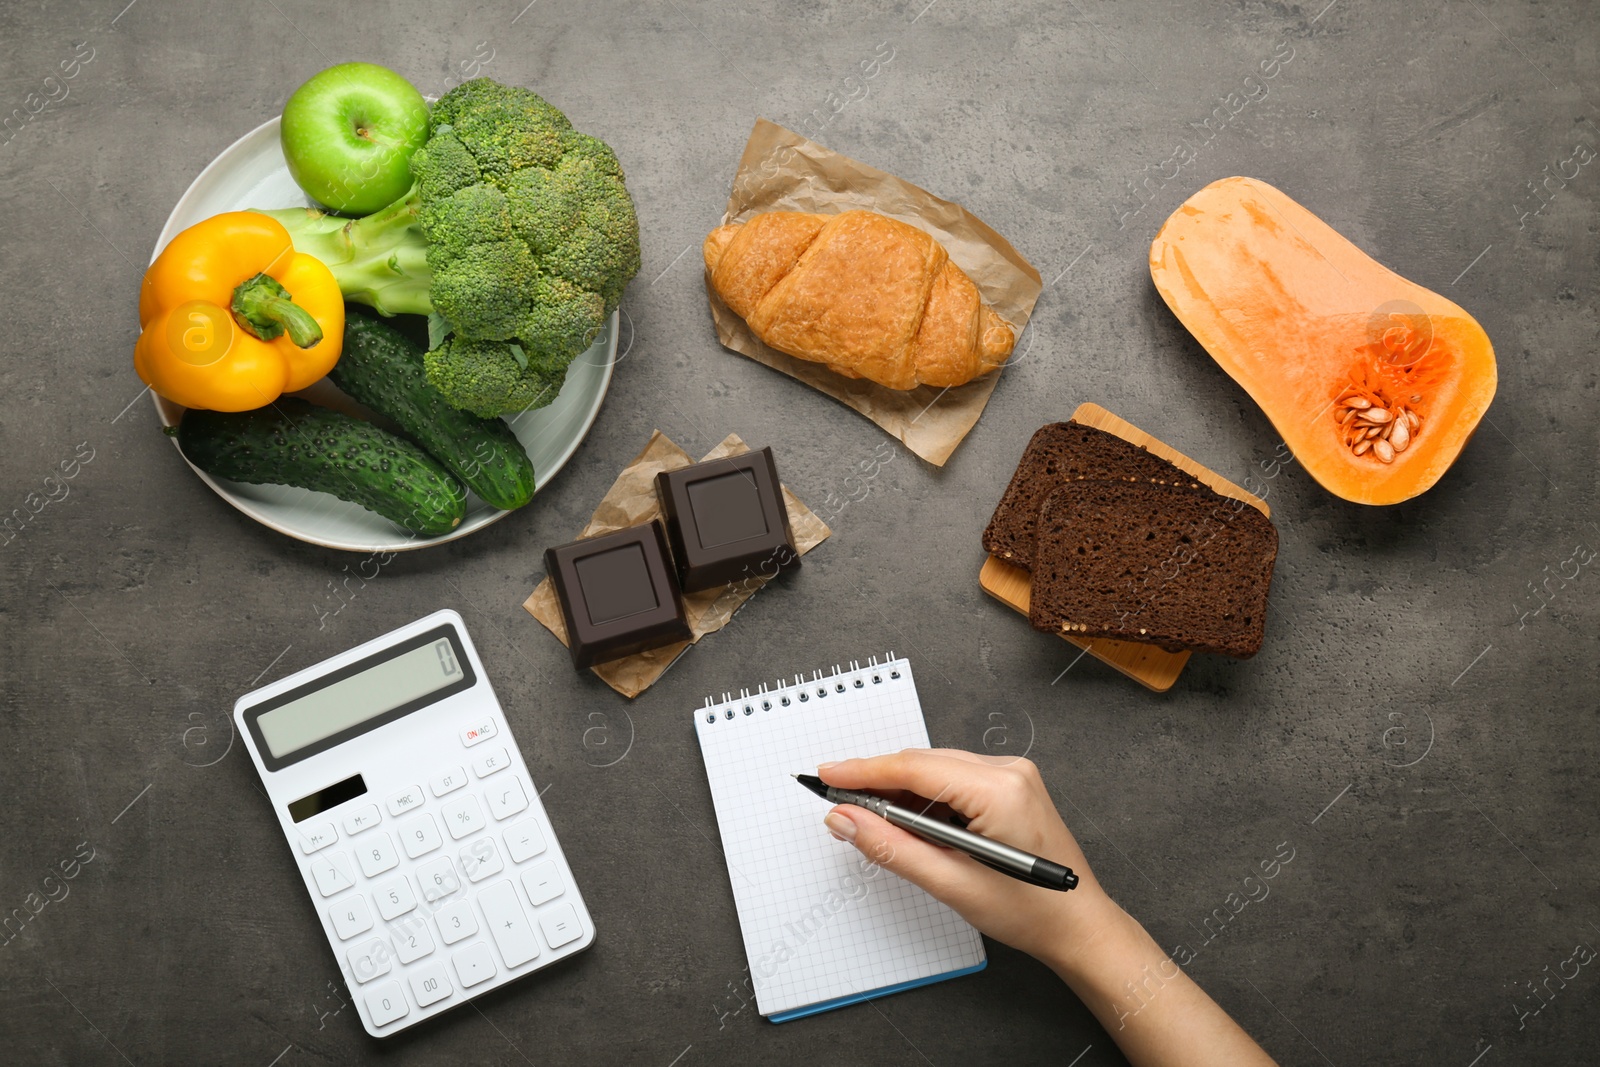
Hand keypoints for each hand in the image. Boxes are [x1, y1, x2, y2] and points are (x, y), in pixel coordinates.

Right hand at [817, 748, 1121, 970]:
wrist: (1079, 925)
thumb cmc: (1031, 912)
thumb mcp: (952, 885)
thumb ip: (893, 848)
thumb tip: (847, 821)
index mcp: (1000, 790)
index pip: (915, 769)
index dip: (864, 771)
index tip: (828, 775)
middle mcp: (1009, 772)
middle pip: (923, 764)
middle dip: (877, 781)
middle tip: (837, 802)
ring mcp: (1013, 776)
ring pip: (936, 770)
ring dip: (900, 791)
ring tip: (869, 819)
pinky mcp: (1011, 786)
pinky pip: (955, 779)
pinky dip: (925, 797)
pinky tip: (908, 820)